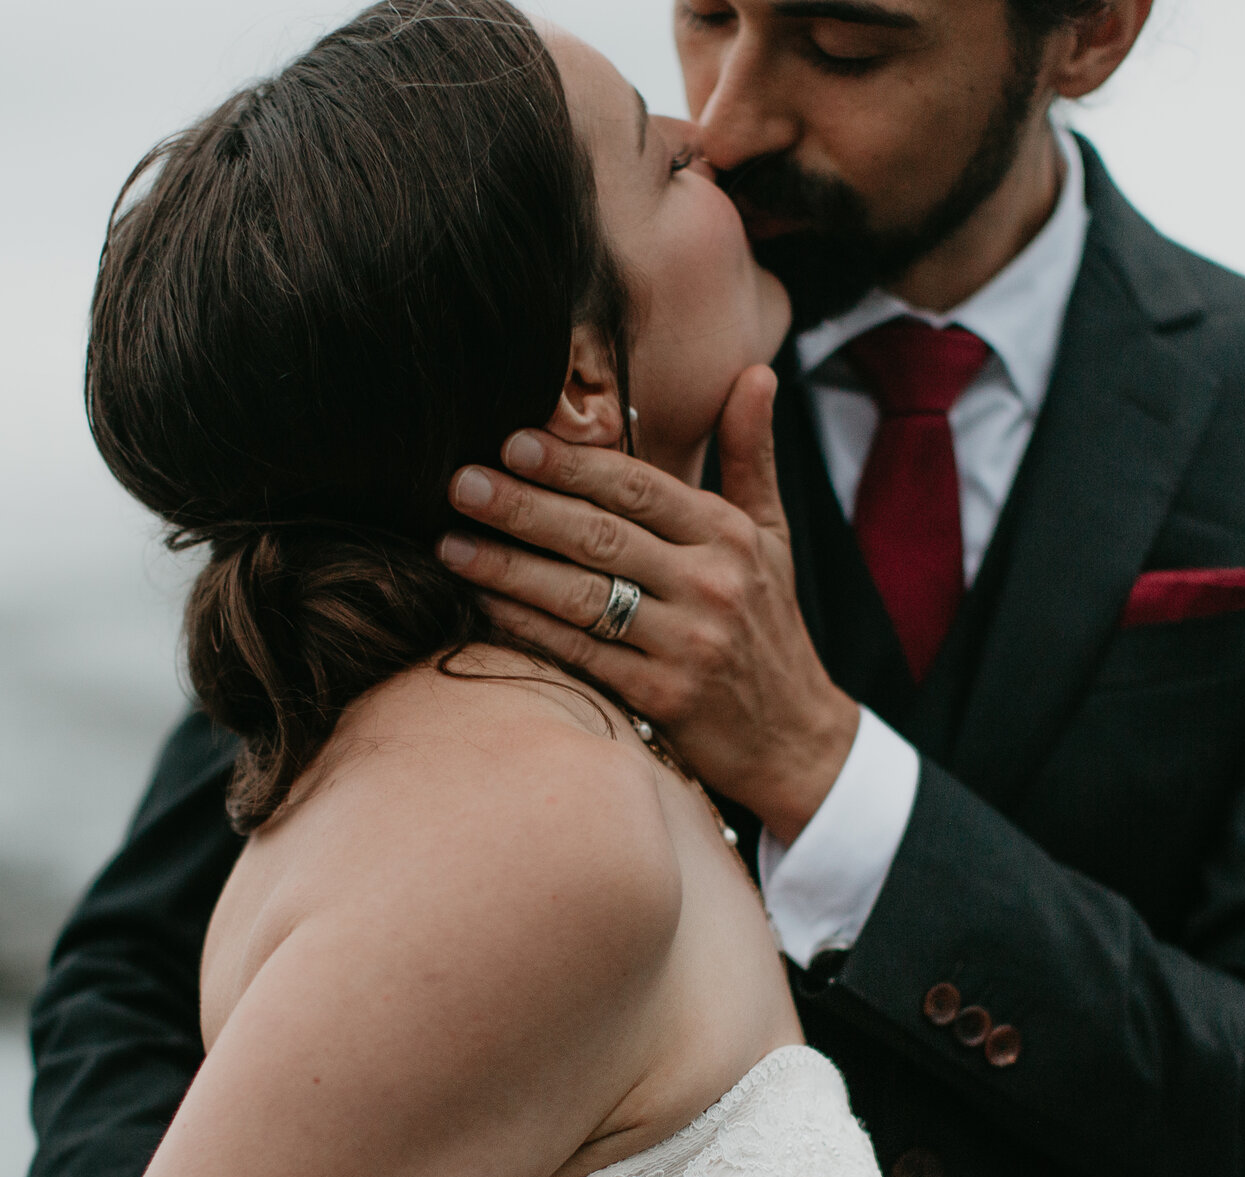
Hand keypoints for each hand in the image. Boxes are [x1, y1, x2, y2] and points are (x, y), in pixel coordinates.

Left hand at [440, 366, 861, 844]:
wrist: (793, 736)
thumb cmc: (768, 623)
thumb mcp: (773, 534)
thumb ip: (752, 453)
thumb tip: (755, 371)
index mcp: (729, 535)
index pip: (639, 488)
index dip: (574, 464)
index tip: (513, 442)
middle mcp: (711, 584)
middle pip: (600, 536)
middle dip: (523, 507)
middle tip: (461, 482)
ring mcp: (687, 644)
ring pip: (581, 596)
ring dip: (508, 567)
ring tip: (450, 542)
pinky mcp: (662, 697)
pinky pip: (580, 653)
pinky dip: (526, 626)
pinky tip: (482, 603)